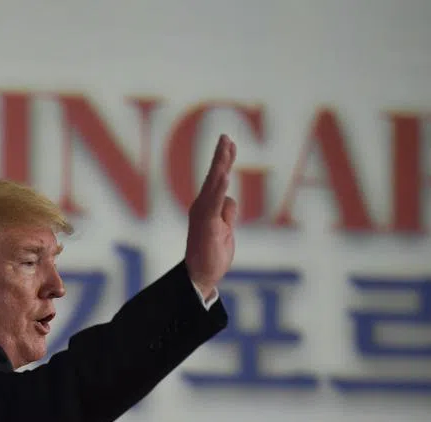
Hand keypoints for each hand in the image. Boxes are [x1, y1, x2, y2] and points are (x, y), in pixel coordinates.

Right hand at [184, 135, 237, 297]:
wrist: (200, 277)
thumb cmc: (211, 256)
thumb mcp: (226, 230)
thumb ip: (227, 213)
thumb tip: (230, 199)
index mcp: (207, 207)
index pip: (217, 179)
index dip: (224, 160)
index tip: (229, 142)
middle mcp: (202, 207)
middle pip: (213, 176)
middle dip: (220, 155)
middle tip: (226, 136)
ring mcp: (203, 215)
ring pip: (213, 186)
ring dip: (220, 166)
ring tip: (225, 149)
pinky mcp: (206, 225)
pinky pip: (214, 203)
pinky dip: (218, 189)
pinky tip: (224, 176)